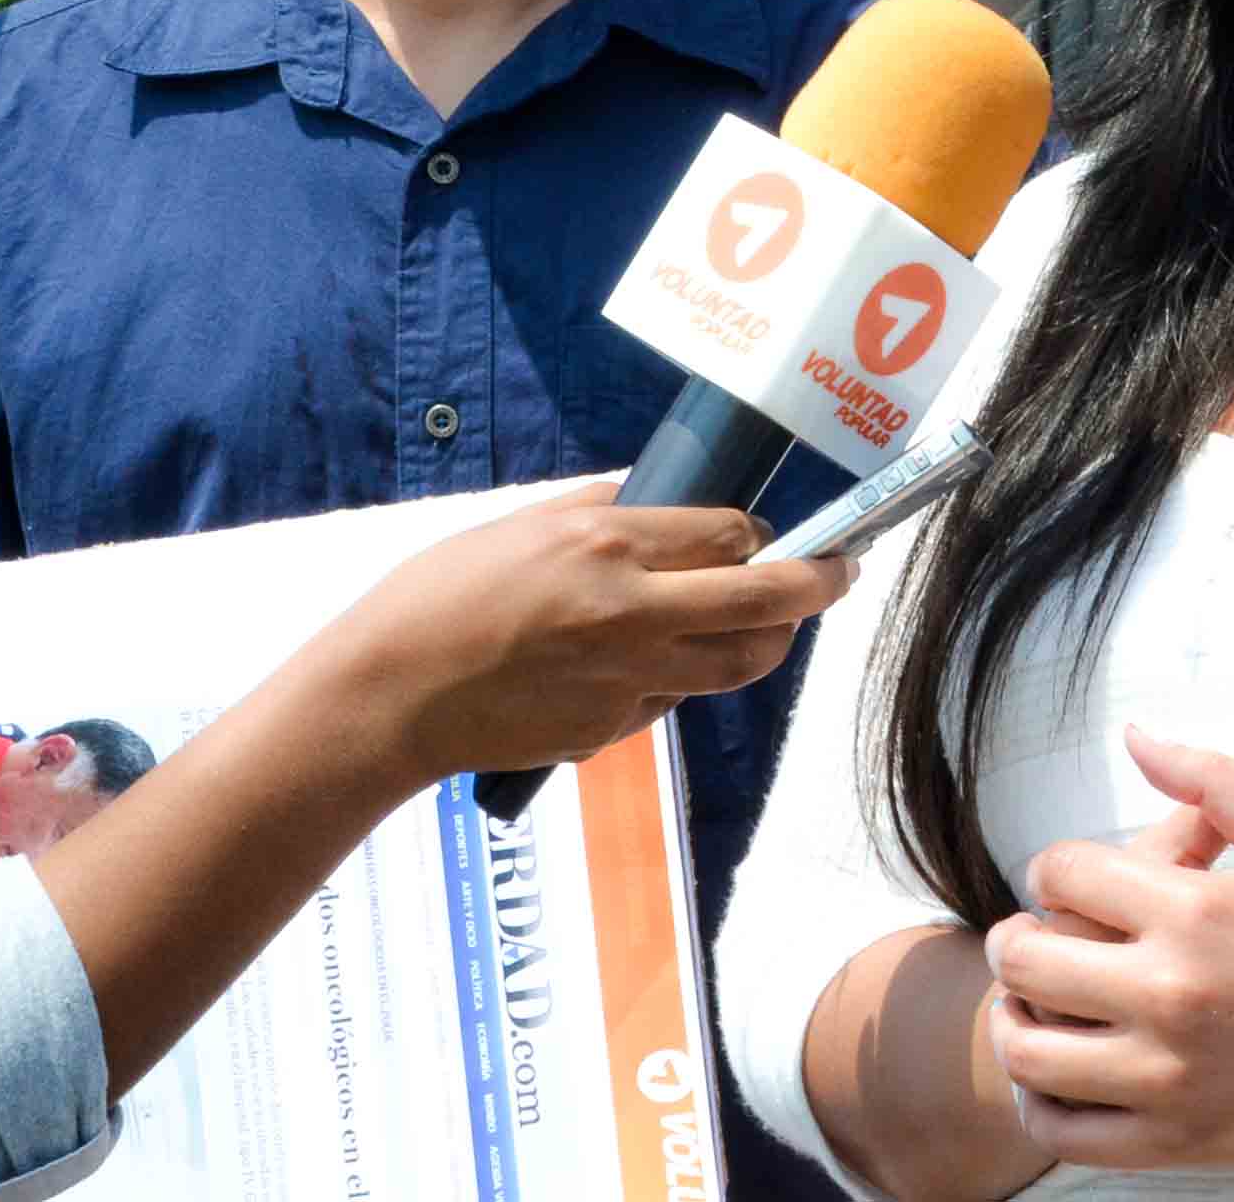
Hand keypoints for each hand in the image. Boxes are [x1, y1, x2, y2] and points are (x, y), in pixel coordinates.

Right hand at [314, 485, 851, 790]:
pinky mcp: (613, 729)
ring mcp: (628, 680)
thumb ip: (604, 511)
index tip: (771, 533)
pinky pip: (672, 699)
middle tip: (844, 571)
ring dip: (771, 640)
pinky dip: (679, 678)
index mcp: (608, 548)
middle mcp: (632, 613)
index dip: (761, 534)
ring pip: (739, 663)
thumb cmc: (440, 597)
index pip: (732, 535)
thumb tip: (664, 503)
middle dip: (821, 583)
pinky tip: (647, 661)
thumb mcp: (523, 526)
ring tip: (779, 624)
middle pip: (765, 600)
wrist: (389, 697)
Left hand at [983, 727, 1233, 1170]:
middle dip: (1012, 939)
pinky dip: (1037, 1100)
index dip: (1050, 867)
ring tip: (1028, 1002)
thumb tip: (1135, 736)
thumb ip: (1211, 778)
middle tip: (1025, 937)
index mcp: (1199, 911)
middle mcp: (1173, 992)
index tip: (1063, 878)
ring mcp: (1169, 1075)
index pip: (1064, 873)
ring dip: (1012, 1018)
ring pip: (1030, 1050)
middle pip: (1029, 958)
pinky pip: (1063, 1129)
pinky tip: (1055, 1071)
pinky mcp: (1174, 1140)